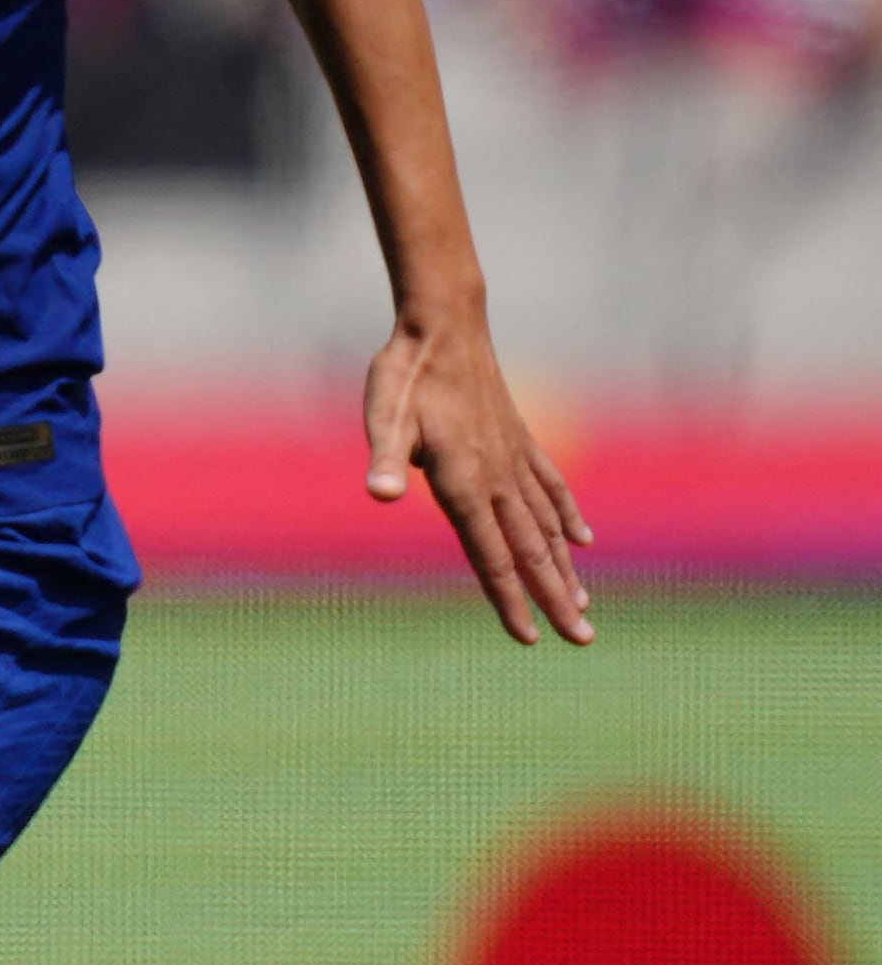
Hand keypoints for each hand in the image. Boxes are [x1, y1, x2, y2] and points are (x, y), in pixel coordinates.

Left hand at [363, 313, 594, 645]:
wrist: (444, 324)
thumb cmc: (405, 374)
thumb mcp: (382, 415)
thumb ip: (385, 458)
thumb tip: (379, 494)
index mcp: (464, 481)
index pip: (492, 554)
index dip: (510, 599)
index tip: (530, 638)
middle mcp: (498, 476)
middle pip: (532, 550)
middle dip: (556, 598)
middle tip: (583, 639)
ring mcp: (514, 458)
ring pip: (547, 526)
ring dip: (565, 568)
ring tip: (586, 606)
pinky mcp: (520, 440)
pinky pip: (551, 488)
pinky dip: (568, 517)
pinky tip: (583, 541)